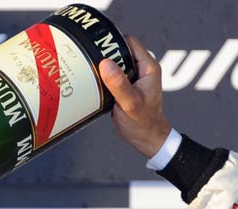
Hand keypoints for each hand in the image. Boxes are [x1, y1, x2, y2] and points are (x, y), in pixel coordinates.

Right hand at [99, 35, 170, 158]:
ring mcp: (132, 77)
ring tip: (89, 72)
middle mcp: (141, 69)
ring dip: (102, 67)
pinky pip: (111, 75)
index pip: (129, 42)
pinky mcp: (124, 86)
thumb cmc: (143, 124)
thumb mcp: (130, 104)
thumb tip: (106, 64)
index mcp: (148, 67)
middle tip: (90, 62)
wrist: (146, 138)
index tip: (98, 50)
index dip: (114, 43)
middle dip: (105, 55)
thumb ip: (119, 84)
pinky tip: (92, 83)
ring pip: (114, 63)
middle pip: (120, 50)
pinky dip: (102, 78)